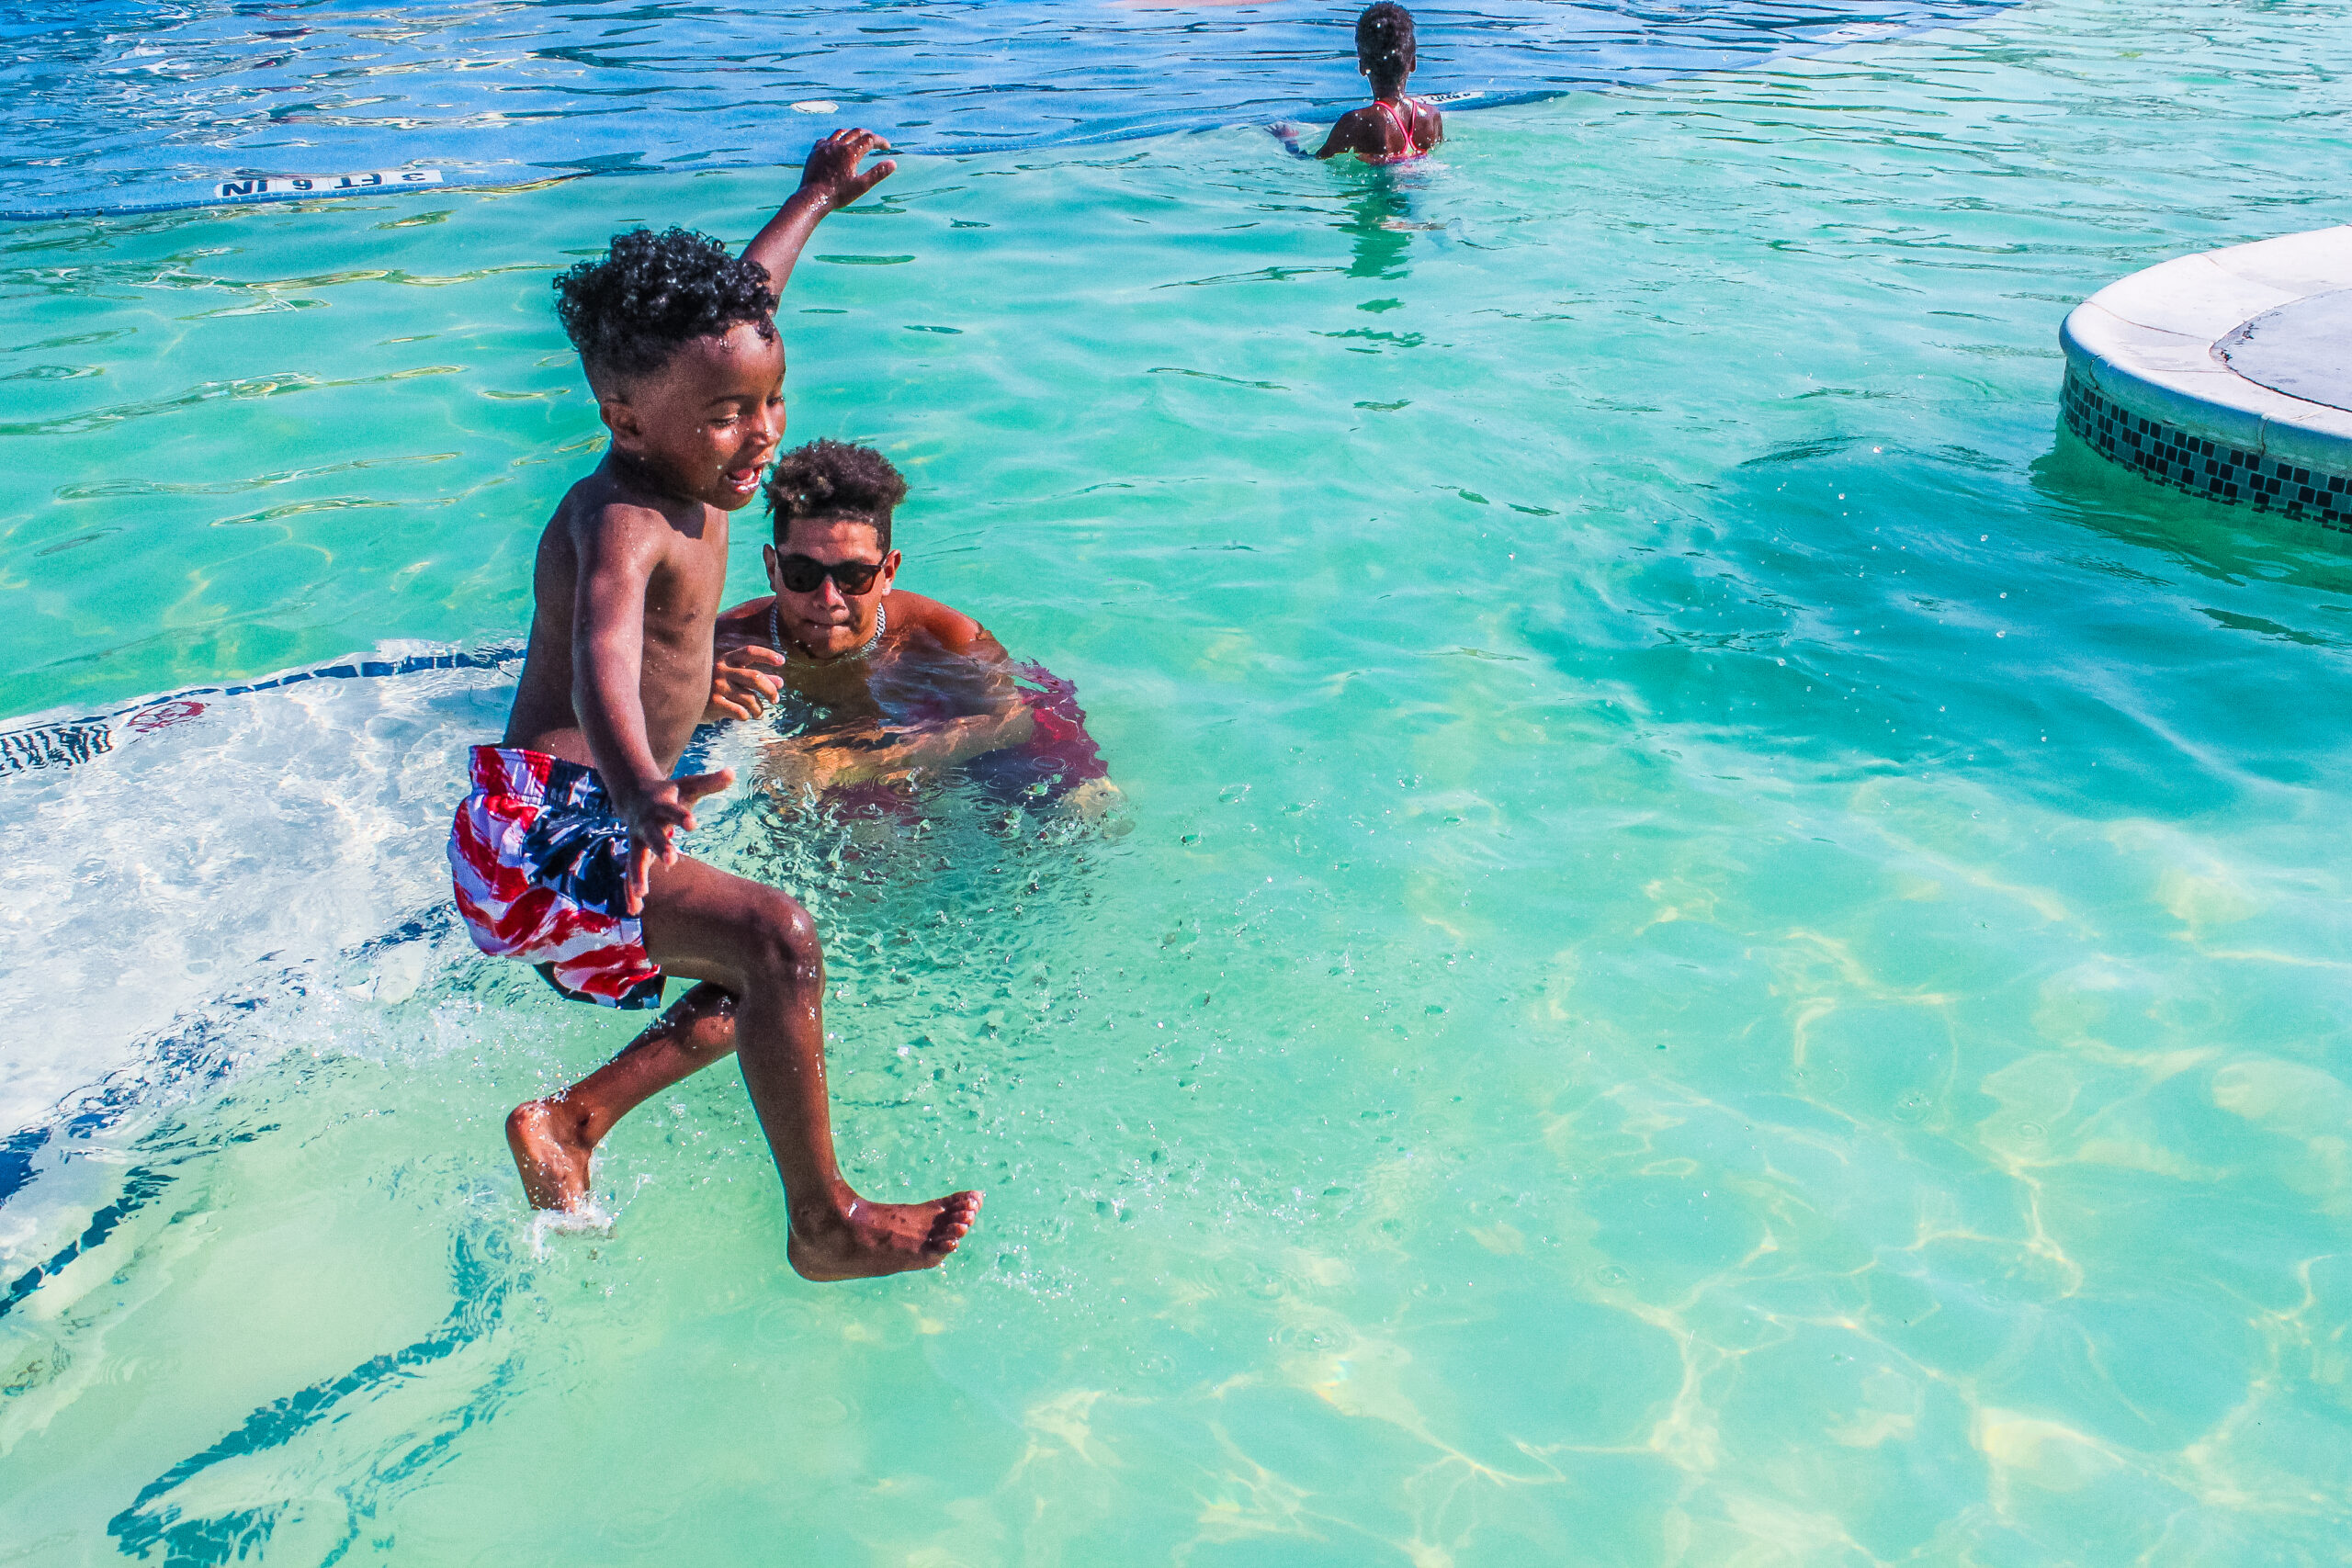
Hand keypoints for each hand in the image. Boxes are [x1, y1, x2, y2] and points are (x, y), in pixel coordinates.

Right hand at [618, 769, 732, 913]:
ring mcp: (637, 840)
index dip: (682, 817)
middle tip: (671, 860)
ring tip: (642, 894)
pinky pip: (630, 874)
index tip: (693, 824)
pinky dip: (630, 892)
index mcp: (661, 806)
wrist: (634, 793)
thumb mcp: (689, 784)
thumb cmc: (670, 792)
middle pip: (653, 836)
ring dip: (638, 876)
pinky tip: (634, 911)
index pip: (673, 811)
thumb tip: (732, 772)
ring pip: (635, 859)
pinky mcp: (634, 853)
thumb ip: (710, 782)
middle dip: (660, 848)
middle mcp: (646, 824)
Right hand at [706, 642, 785, 721]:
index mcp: (727, 660)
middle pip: (755, 677)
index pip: (749, 652)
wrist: (686, 702)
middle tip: (776, 699)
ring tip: (759, 713)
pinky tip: (745, 716)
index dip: (767, 655)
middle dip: (770, 690)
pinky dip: (747, 716)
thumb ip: (756, 678)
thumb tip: (780, 682)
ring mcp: (717, 687)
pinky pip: (740, 712)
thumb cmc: (716, 688)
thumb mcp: (734, 678)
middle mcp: (722, 670)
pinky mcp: (714, 703)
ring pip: (750, 698)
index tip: (782, 661)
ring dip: (759, 708)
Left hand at [798, 128, 895, 210]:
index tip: (887, 147)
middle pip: (856, 132)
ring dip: (852, 134)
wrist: (813, 197)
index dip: (880, 141)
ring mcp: (825, 146)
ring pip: (841, 132)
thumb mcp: (861, 186)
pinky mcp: (815, 151)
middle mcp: (838, 145)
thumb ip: (878, 173)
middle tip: (875, 141)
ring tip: (858, 139)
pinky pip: (827, 139)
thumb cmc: (838, 194)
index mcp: (850, 152)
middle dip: (868, 135)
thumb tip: (893, 163)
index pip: (870, 139)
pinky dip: (836, 139)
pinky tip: (838, 145)